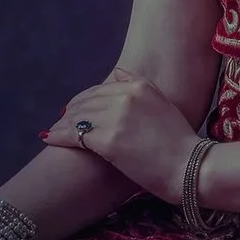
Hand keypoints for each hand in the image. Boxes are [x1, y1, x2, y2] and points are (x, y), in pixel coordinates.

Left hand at [41, 66, 199, 205]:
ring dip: (63, 124)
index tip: (76, 109)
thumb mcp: (163, 103)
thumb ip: (139, 85)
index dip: (85, 99)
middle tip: (62, 121)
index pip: (101, 88)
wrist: (189, 167)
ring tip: (54, 131)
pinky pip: (74, 134)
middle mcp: (126, 96)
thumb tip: (115, 72)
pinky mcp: (108, 140)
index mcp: (141, 85)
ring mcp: (116, 117)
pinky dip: (59, 135)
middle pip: (87, 100)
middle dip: (72, 111)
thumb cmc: (179, 142)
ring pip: (78, 116)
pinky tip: (50, 139)